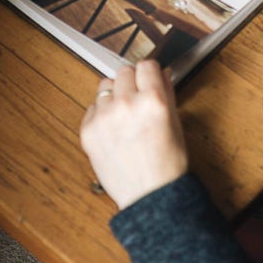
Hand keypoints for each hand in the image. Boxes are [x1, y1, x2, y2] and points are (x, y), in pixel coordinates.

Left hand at [80, 60, 188, 209]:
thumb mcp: (175, 125)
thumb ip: (166, 93)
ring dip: (115, 96)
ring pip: (106, 86)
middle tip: (138, 100)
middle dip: (133, 82)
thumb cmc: (167, 166)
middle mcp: (126, 105)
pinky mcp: (87, 130)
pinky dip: (102, 114)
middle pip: (124, 71)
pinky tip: (114, 131)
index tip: (150, 79)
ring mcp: (104, 117)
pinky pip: (93, 107)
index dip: (150, 73)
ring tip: (125, 117)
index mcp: (153, 102)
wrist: (149, 197)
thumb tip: (161, 73)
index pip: (147, 65)